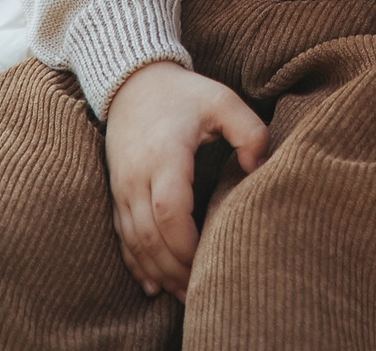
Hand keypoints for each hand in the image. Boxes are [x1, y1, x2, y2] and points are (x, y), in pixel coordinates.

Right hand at [104, 62, 269, 300]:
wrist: (132, 81)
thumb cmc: (183, 93)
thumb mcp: (222, 99)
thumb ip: (249, 130)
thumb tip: (259, 167)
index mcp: (164, 156)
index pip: (170, 211)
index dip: (188, 242)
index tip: (210, 257)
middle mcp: (136, 176)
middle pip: (150, 236)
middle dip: (176, 268)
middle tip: (201, 291)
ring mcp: (122, 187)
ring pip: (135, 242)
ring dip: (158, 271)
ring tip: (183, 294)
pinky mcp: (116, 192)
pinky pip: (122, 236)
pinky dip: (136, 263)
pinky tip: (152, 285)